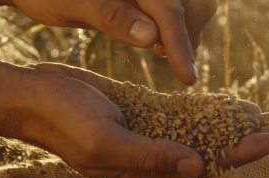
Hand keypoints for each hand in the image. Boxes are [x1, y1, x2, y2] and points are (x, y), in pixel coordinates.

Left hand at [12, 0, 216, 84]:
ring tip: (163, 53)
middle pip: (196, 3)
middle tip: (172, 63)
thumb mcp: (72, 5)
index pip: (170, 10)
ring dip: (187, 29)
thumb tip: (151, 36)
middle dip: (190, 32)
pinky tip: (157, 40)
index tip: (187, 79)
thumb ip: (112, 16)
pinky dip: (177, 24)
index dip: (180, 45)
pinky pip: (180, 6)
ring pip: (194, 4)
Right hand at [23, 63, 268, 177]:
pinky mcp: (150, 114)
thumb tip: (196, 167)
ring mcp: (156, 136)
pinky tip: (241, 106)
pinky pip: (191, 115)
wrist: (35, 99)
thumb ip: (149, 158)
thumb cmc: (63, 124)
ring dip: (244, 126)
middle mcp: (159, 158)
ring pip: (211, 133)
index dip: (246, 152)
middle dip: (257, 141)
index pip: (210, 165)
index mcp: (151, 171)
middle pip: (219, 151)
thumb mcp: (103, 144)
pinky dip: (218, 112)